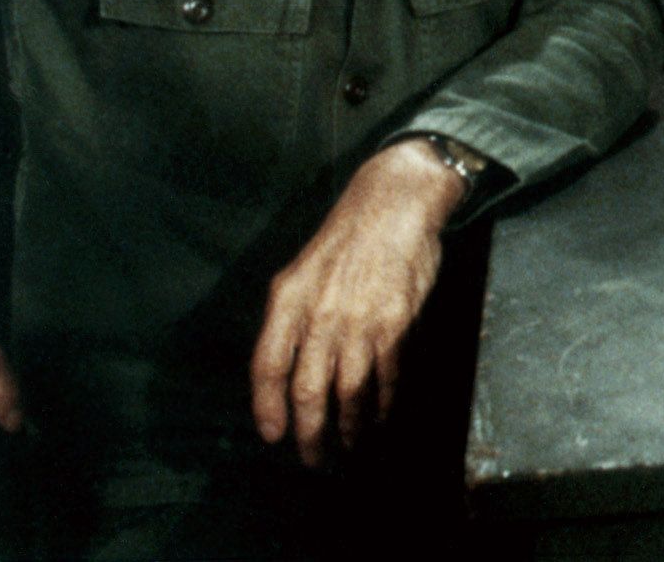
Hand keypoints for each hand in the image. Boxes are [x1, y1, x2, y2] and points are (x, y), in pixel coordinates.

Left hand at [249, 140, 462, 466]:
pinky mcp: (396, 321)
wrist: (395, 204)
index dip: (267, 408)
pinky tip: (380, 414)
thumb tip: (286, 371)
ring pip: (348, 389)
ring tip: (348, 443)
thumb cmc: (345, 239)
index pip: (267, 367)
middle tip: (313, 458)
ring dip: (348, 424)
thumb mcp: (300, 271)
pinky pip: (386, 374)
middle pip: (307, 389)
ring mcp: (360, 320)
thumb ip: (290, 318)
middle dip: (309, 432)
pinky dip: (383, 401)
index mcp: (288, 300)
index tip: (273, 435)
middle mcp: (320, 314)